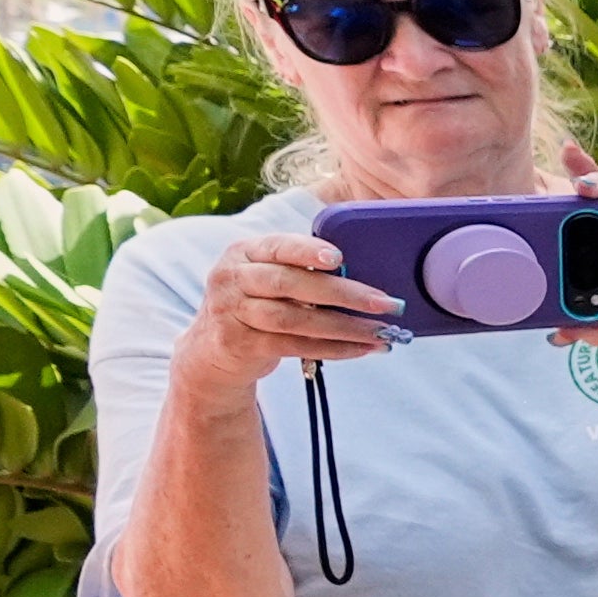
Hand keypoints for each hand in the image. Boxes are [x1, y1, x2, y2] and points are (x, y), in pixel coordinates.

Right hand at [174, 230, 401, 391]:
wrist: (211, 350)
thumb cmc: (256, 304)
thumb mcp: (266, 278)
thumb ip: (300, 271)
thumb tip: (363, 279)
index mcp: (244, 252)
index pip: (278, 246)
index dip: (308, 251)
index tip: (340, 258)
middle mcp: (232, 278)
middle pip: (290, 283)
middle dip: (344, 293)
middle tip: (386, 303)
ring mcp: (231, 312)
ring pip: (294, 318)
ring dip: (344, 327)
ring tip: (382, 333)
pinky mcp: (239, 344)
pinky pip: (293, 346)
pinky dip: (332, 348)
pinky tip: (361, 349)